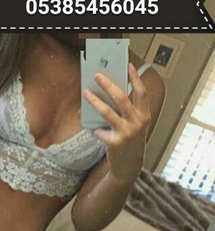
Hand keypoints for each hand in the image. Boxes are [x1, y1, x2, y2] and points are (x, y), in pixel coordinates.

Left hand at [83, 62, 150, 180]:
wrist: (129, 166)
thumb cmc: (130, 141)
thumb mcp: (134, 125)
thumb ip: (126, 111)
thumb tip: (108, 92)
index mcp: (144, 115)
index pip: (141, 92)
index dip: (135, 77)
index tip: (128, 64)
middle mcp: (138, 122)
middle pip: (121, 97)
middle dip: (108, 84)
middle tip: (98, 75)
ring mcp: (127, 132)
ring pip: (107, 111)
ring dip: (95, 101)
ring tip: (86, 92)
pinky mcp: (115, 141)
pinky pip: (99, 129)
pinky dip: (94, 128)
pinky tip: (92, 129)